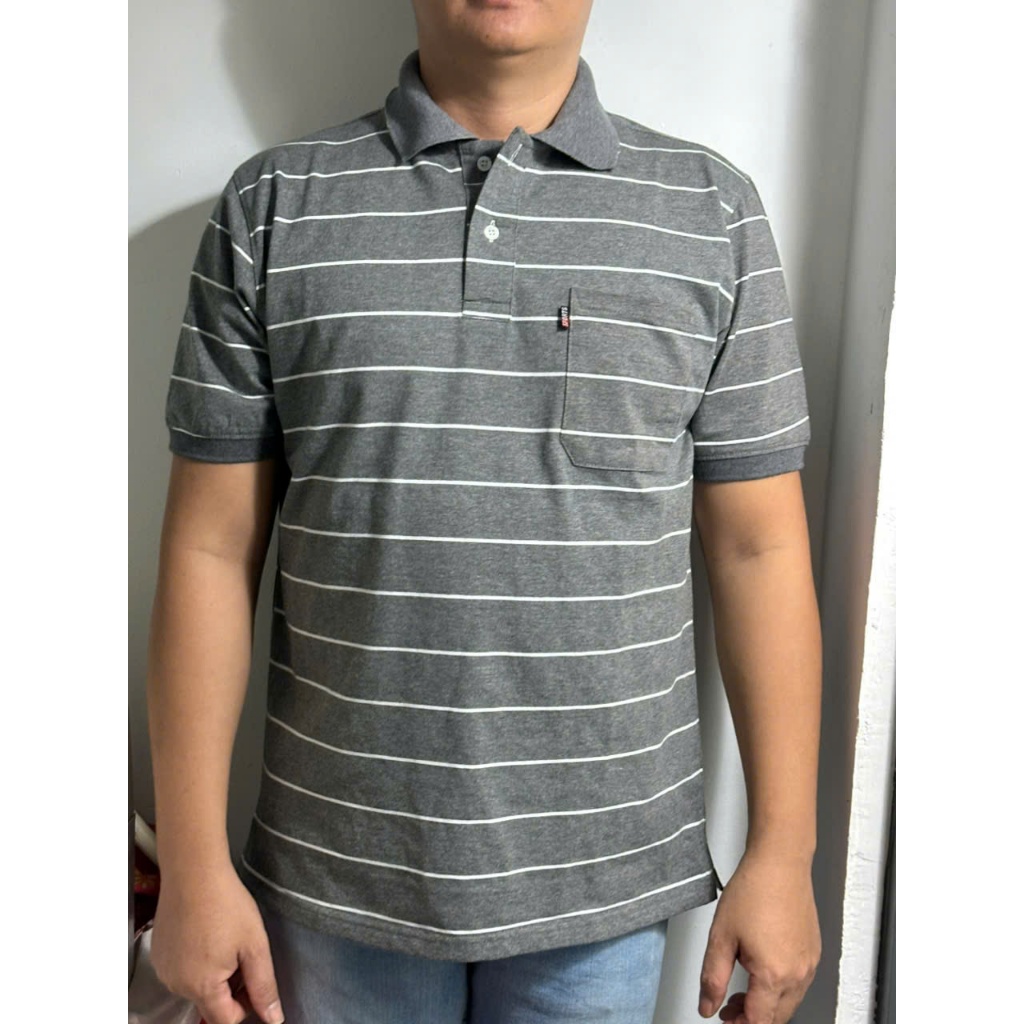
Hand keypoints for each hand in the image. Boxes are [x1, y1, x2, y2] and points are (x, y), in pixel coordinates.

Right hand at [150, 862, 284, 1023]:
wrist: (194, 872)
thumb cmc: (226, 904)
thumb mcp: (255, 944)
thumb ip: (264, 986)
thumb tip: (273, 1018)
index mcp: (201, 987)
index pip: (225, 1021)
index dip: (246, 1005)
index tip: (253, 977)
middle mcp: (176, 985)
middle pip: (211, 1004)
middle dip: (231, 986)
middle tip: (241, 951)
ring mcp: (164, 970)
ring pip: (196, 987)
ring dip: (214, 974)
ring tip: (223, 938)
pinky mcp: (158, 955)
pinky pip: (182, 971)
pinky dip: (196, 962)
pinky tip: (206, 934)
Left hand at [698, 849, 820, 1023]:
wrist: (780, 863)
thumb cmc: (753, 890)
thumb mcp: (721, 936)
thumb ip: (712, 977)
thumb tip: (707, 1006)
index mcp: (773, 974)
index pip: (759, 1022)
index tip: (725, 1017)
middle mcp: (798, 974)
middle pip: (776, 1018)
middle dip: (751, 1018)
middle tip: (727, 1005)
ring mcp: (809, 964)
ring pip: (789, 1003)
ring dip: (765, 1004)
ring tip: (741, 988)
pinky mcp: (813, 953)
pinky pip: (798, 984)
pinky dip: (779, 988)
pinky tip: (761, 970)